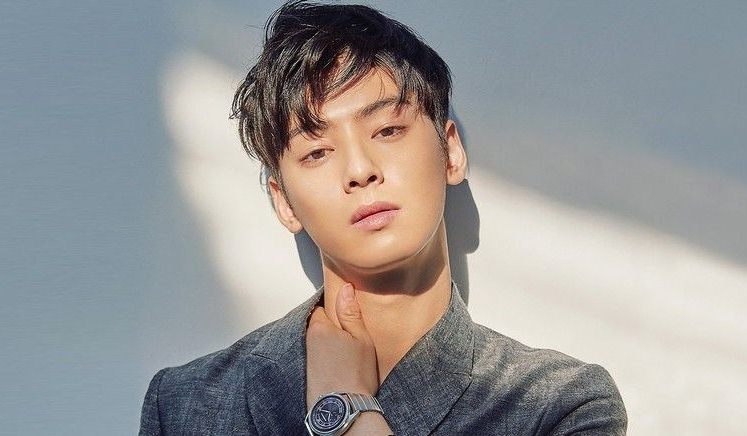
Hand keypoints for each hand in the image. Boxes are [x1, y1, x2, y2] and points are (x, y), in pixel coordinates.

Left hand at [305, 282, 378, 409]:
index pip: (322, 307)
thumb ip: (351, 313)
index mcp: (319, 327)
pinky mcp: (305, 374)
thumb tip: (345, 289)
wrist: (343, 410)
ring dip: (327, 344)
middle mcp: (306, 340)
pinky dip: (324, 358)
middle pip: (318, 325)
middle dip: (331, 327)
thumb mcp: (361, 339)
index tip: (346, 315)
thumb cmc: (355, 374)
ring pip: (316, 342)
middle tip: (349, 336)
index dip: (335, 310)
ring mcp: (304, 358)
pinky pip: (315, 357)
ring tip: (345, 353)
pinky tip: (337, 365)